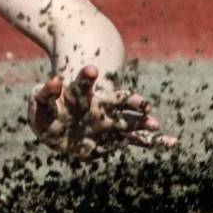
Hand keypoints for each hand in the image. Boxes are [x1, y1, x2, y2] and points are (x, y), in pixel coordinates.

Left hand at [28, 65, 177, 159]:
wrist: (56, 128)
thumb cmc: (45, 113)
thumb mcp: (39, 103)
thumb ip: (45, 93)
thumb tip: (54, 80)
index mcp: (79, 96)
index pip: (84, 84)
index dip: (87, 77)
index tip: (91, 70)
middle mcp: (99, 107)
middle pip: (118, 101)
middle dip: (130, 101)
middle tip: (143, 104)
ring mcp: (109, 122)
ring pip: (132, 121)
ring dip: (143, 122)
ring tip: (155, 124)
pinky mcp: (114, 138)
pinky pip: (137, 140)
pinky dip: (154, 142)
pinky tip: (173, 142)